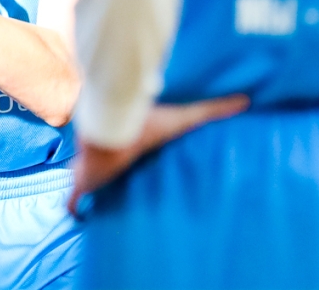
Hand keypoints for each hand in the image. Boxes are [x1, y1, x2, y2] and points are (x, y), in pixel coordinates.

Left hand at [68, 95, 248, 212]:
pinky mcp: (82, 182)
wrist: (109, 132)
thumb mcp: (182, 118)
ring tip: (100, 203)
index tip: (135, 162)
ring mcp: (92, 168)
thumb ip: (212, 110)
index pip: (126, 147)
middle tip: (120, 187)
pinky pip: (73, 199)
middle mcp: (109, 154)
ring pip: (85, 178)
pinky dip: (74, 208)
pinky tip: (78, 217)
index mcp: (128, 140)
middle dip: (108, 172)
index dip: (128, 154)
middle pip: (105, 163)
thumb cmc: (143, 125)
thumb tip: (245, 100)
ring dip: (90, 187)